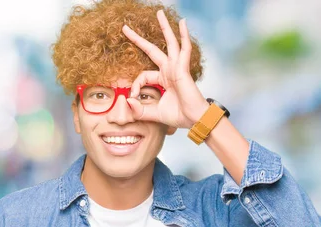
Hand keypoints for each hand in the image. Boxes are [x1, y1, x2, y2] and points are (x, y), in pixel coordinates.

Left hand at [122, 10, 208, 128]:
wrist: (194, 120)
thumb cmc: (178, 116)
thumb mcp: (153, 113)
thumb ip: (139, 110)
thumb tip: (126, 101)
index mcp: (163, 79)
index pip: (143, 75)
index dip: (135, 85)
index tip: (134, 97)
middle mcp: (170, 70)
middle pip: (152, 49)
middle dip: (138, 39)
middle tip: (125, 27)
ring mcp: (177, 68)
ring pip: (170, 42)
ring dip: (164, 27)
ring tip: (159, 13)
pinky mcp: (183, 69)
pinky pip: (184, 49)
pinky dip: (184, 35)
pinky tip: (183, 23)